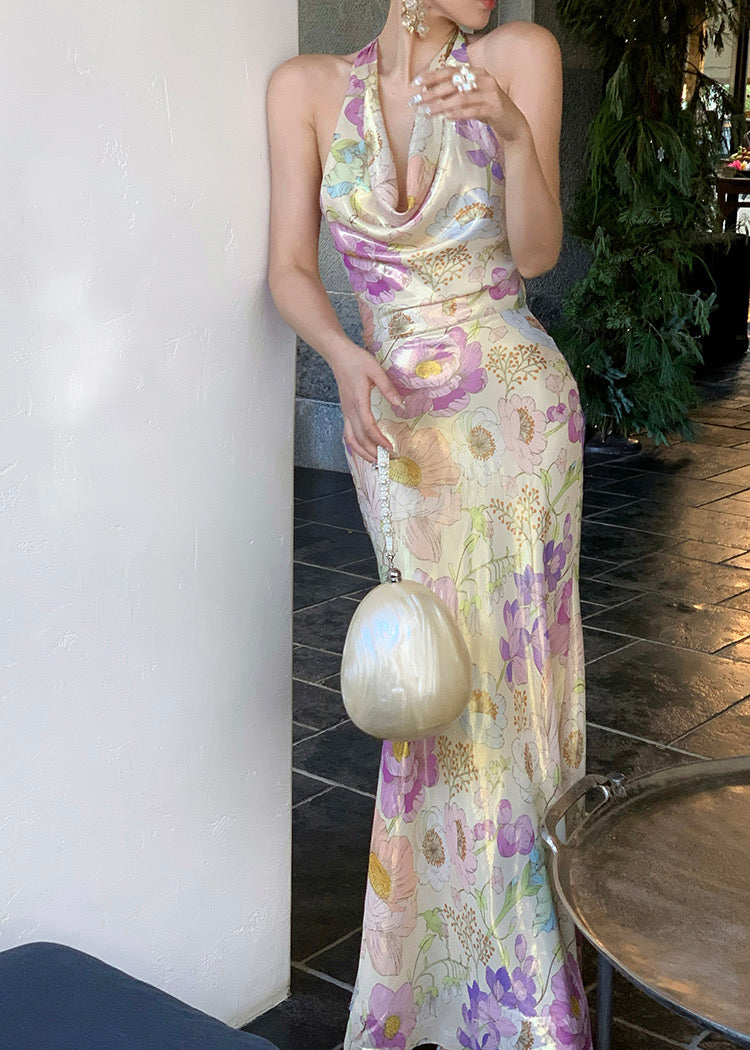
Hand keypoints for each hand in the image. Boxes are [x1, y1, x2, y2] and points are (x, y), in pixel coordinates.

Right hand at [332, 345, 403, 463]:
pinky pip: (347, 433)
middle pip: (358, 438)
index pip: (368, 427)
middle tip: (387, 459)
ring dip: (362, 452)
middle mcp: (350, 410)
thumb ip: (388, 388)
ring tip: (375, 460)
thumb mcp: (376, 370)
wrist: (338, 355)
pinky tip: (364, 449)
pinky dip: (355, 444)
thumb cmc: (356, 360)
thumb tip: (401, 405)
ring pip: (350, 439)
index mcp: (358, 401)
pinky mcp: (345, 410)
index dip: (379, 440)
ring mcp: (346, 411)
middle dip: (372, 452)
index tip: (390, 448)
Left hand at [411, 66, 528, 145]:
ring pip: (461, 97)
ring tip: (427, 112)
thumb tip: (430, 92)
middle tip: (416, 101)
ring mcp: (490, 93)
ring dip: (441, 105)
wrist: (513, 124)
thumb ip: (456, 92)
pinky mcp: (494, 108)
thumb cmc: (489, 110)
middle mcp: (484, 78)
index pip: (451, 71)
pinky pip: (473, 110)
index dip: (433, 76)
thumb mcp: (472, 97)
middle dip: (432, 92)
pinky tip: (447, 118)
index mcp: (477, 72)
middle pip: (454, 83)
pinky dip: (458, 114)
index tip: (416, 83)